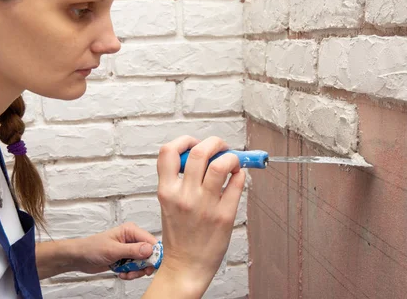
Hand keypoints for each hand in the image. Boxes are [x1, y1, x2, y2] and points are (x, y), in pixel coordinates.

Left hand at [72, 222, 157, 279]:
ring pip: (142, 262)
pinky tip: (121, 273)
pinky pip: (135, 267)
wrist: (80, 257)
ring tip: (125, 274)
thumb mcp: (113, 250)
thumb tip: (150, 250)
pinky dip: (130, 273)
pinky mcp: (126, 258)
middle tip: (136, 272)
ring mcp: (129, 249)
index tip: (151, 266)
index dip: (154, 254)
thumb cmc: (92, 248)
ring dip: (136, 271)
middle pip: (149, 253)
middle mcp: (132, 239)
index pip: (151, 241)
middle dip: (143, 265)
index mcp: (131, 231)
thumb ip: (132, 250)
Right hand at [148, 136, 245, 296]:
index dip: (184, 141)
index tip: (194, 143)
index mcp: (166, 191)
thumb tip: (201, 155)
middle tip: (220, 147)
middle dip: (214, 142)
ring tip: (231, 162)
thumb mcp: (169, 203)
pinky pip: (237, 183)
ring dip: (231, 156)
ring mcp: (205, 205)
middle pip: (200, 151)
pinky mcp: (224, 215)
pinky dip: (240, 174)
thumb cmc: (180, 234)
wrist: (186, 265)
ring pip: (221, 164)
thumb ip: (179, 179)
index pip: (168, 152)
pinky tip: (237, 177)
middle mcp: (184, 196)